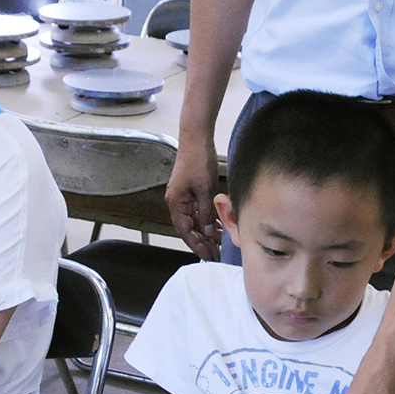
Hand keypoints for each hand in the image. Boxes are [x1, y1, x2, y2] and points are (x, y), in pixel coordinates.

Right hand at [166, 130, 222, 259]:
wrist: (196, 139)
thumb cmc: (198, 161)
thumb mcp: (204, 189)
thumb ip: (205, 212)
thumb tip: (206, 231)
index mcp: (175, 202)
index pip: (184, 230)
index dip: (195, 244)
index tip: (206, 255)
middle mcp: (177, 201)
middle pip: (188, 227)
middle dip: (201, 240)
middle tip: (214, 253)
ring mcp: (184, 196)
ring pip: (194, 219)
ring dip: (205, 231)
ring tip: (218, 242)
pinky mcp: (191, 191)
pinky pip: (197, 210)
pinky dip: (206, 219)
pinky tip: (217, 226)